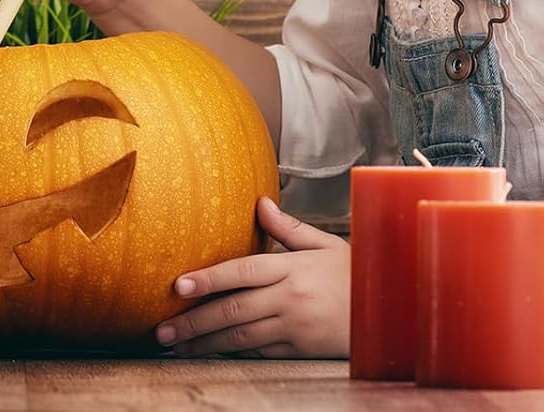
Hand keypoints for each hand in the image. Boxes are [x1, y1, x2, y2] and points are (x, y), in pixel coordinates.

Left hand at [154, 197, 349, 358]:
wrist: (393, 313)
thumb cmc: (354, 273)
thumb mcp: (323, 245)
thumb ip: (288, 228)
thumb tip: (260, 203)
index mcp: (291, 269)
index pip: (241, 272)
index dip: (208, 280)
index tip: (178, 286)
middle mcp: (289, 300)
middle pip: (233, 310)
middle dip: (194, 321)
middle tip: (163, 329)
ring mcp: (295, 328)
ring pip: (242, 336)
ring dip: (206, 343)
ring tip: (177, 345)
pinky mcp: (302, 350)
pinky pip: (261, 351)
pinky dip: (233, 352)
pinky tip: (212, 352)